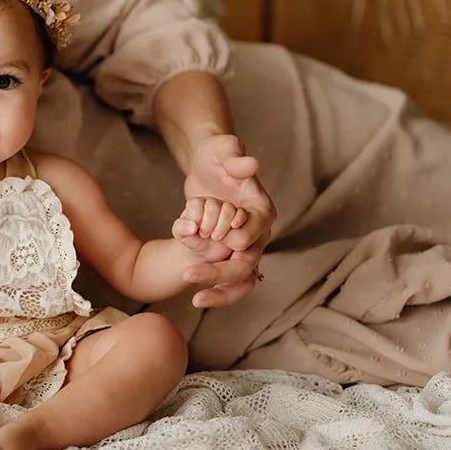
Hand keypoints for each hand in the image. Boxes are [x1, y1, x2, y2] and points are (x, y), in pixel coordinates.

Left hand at [181, 133, 274, 307]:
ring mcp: (245, 246)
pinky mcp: (228, 253)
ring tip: (196, 300)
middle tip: (188, 275)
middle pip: (247, 262)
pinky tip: (196, 298)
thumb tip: (251, 165)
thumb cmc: (217, 154)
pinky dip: (216, 290)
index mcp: (262, 209)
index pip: (255, 231)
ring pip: (243, 279)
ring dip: (222, 292)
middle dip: (219, 272)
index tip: (215, 237)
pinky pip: (230, 280)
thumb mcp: (222, 149)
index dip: (236, 237)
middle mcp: (258, 232)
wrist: (207, 164)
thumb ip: (235, 156)